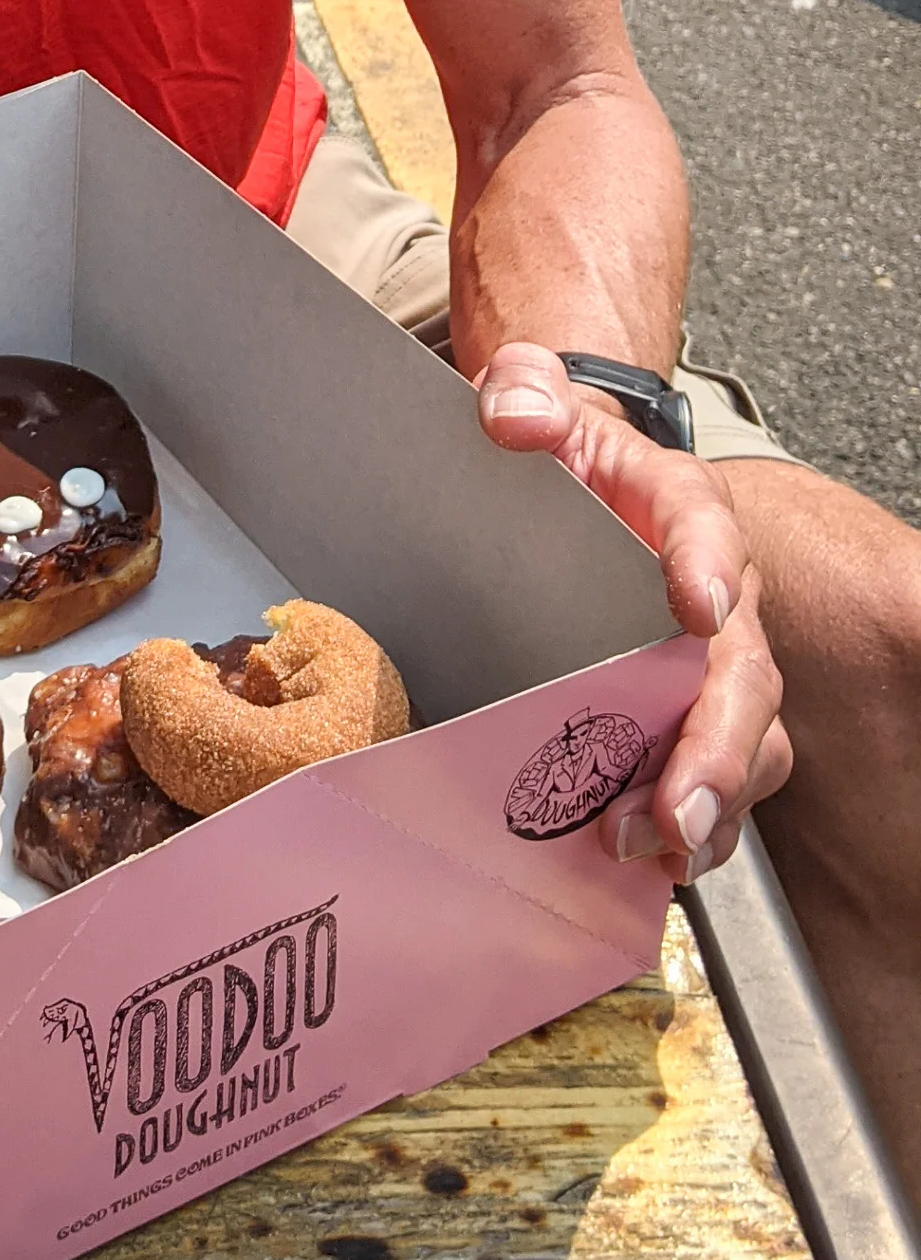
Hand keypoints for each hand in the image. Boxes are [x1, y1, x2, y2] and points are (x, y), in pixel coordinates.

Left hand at [474, 341, 790, 880]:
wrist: (562, 484)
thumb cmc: (557, 451)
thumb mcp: (532, 399)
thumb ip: (524, 391)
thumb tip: (514, 413)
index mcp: (683, 510)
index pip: (706, 529)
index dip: (710, 566)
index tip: (701, 604)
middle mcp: (716, 596)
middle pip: (744, 674)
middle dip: (717, 748)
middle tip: (677, 806)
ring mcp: (703, 668)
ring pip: (742, 746)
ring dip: (705, 805)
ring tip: (650, 847)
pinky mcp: (676, 717)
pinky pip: (704, 783)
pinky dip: (684, 831)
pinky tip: (644, 868)